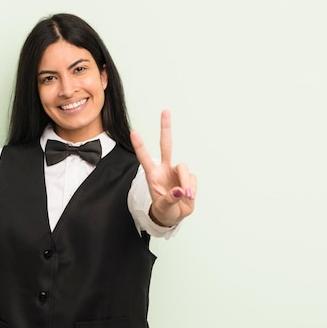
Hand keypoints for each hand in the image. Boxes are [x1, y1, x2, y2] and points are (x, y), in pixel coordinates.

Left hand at [130, 110, 196, 226]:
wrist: (174, 216)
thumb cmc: (164, 210)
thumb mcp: (163, 207)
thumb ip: (170, 199)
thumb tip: (181, 191)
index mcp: (153, 175)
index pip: (145, 158)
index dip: (140, 146)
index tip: (134, 132)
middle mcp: (165, 169)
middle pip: (166, 145)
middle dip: (166, 128)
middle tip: (165, 111)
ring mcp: (177, 172)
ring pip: (184, 169)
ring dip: (186, 183)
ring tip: (186, 196)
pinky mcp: (188, 178)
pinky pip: (192, 180)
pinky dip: (191, 190)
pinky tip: (188, 196)